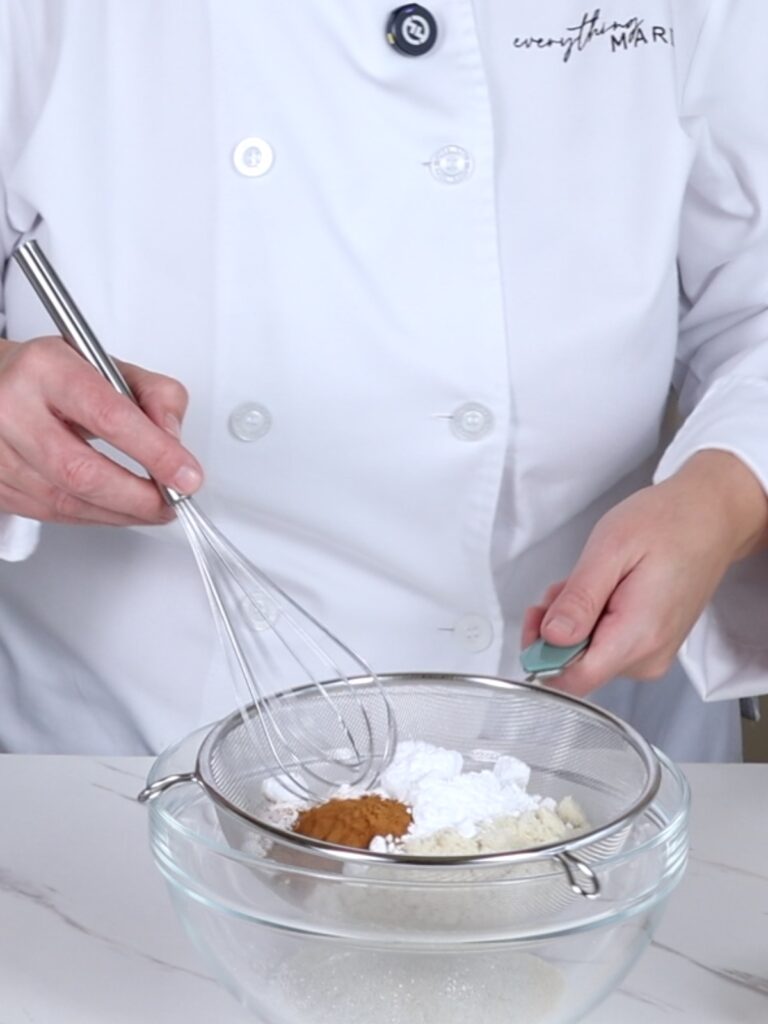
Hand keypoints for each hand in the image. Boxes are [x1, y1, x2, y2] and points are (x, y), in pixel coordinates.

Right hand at [0, 336, 202, 524]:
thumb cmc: (50, 375)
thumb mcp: (106, 364)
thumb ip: (153, 395)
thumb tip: (173, 440)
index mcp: (45, 369)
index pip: (109, 416)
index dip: (155, 453)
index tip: (185, 475)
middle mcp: (12, 408)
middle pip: (81, 471)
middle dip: (138, 498)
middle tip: (171, 502)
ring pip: (64, 501)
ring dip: (119, 514)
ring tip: (151, 508)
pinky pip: (48, 514)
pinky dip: (93, 518)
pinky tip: (116, 510)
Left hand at [522, 451, 767, 696]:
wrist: (711, 517)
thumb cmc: (667, 524)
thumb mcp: (611, 549)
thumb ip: (580, 599)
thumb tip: (552, 637)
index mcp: (637, 637)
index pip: (573, 681)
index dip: (541, 655)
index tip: (536, 618)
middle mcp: (647, 657)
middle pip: (576, 666)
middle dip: (556, 629)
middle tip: (563, 586)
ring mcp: (652, 653)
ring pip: (587, 654)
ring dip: (573, 620)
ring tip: (586, 580)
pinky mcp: (651, 645)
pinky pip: (605, 644)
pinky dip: (590, 619)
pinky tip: (599, 589)